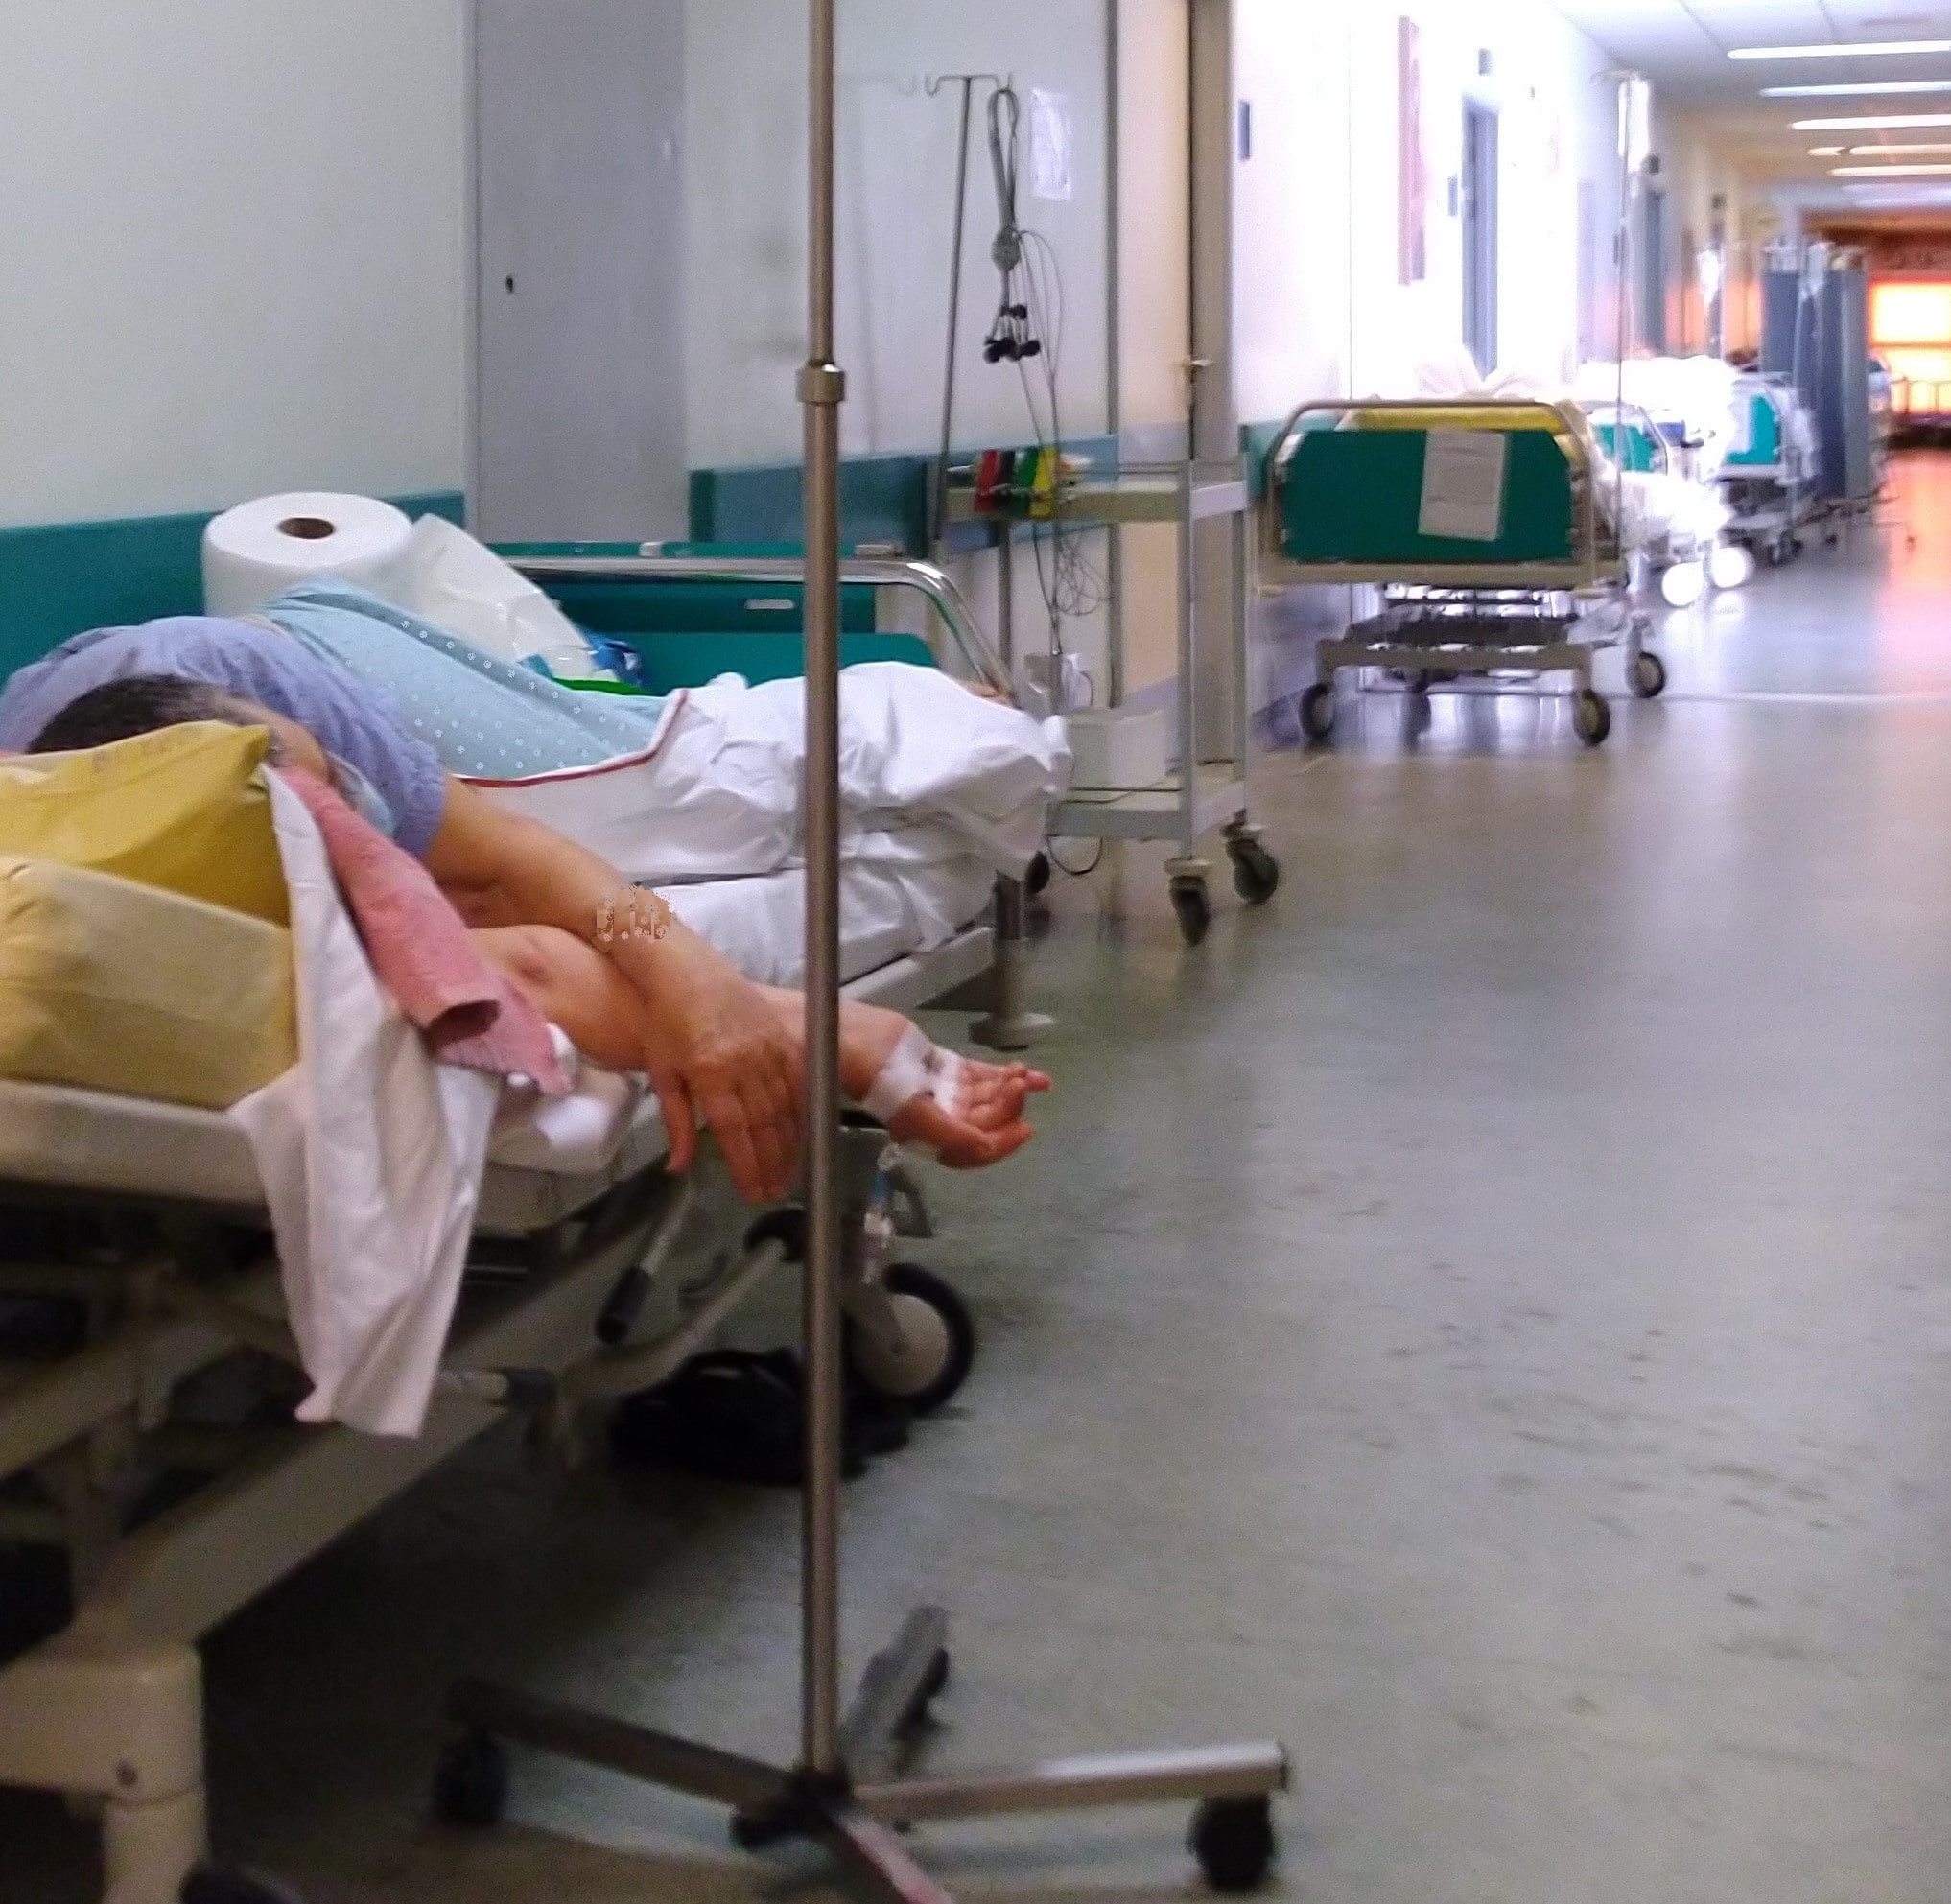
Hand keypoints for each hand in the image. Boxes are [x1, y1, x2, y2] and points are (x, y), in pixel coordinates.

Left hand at [618, 929, 802, 1200]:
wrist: (684, 967)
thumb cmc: (664, 1019)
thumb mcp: (662, 1073)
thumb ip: (676, 1123)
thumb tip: (679, 1168)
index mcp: (710, 1072)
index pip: (734, 1130)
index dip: (747, 1165)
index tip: (754, 1191)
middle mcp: (743, 1062)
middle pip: (765, 1123)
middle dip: (772, 1162)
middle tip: (777, 1191)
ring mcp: (766, 1047)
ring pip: (785, 1105)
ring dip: (790, 1141)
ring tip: (791, 1171)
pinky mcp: (779, 1035)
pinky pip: (797, 1078)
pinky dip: (801, 1108)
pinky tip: (802, 1131)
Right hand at [888, 1057, 1050, 1167]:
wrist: (857, 1041)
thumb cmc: (878, 1081)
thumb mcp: (912, 1113)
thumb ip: (950, 1133)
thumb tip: (985, 1148)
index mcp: (931, 1137)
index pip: (974, 1149)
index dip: (1002, 1143)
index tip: (1025, 1128)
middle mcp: (941, 1118)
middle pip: (985, 1120)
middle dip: (1007, 1108)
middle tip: (1020, 1087)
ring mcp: (946, 1090)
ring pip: (987, 1097)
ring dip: (1010, 1089)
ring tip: (1026, 1075)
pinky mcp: (947, 1066)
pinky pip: (982, 1075)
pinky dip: (1004, 1074)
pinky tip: (1027, 1071)